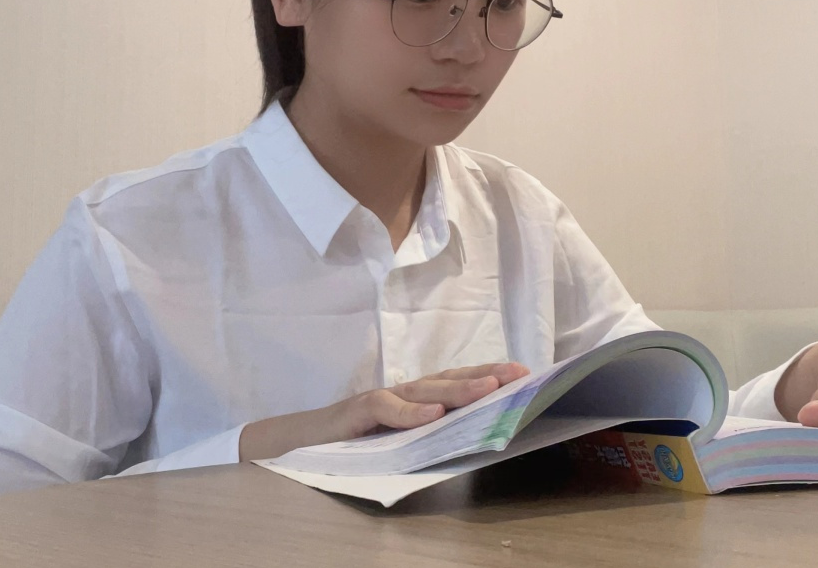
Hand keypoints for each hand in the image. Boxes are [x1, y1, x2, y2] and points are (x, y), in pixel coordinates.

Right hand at [239, 362, 529, 460]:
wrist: (295, 444)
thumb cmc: (351, 444)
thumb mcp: (397, 440)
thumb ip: (426, 434)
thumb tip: (472, 434)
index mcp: (414, 399)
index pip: (455, 382)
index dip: (487, 375)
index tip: (523, 373)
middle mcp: (400, 394)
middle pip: (447, 380)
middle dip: (484, 375)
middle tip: (517, 375)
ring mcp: (378, 400)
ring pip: (423, 390)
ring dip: (457, 389)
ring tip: (488, 388)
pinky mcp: (355, 412)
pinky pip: (385, 409)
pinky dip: (409, 413)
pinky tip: (434, 415)